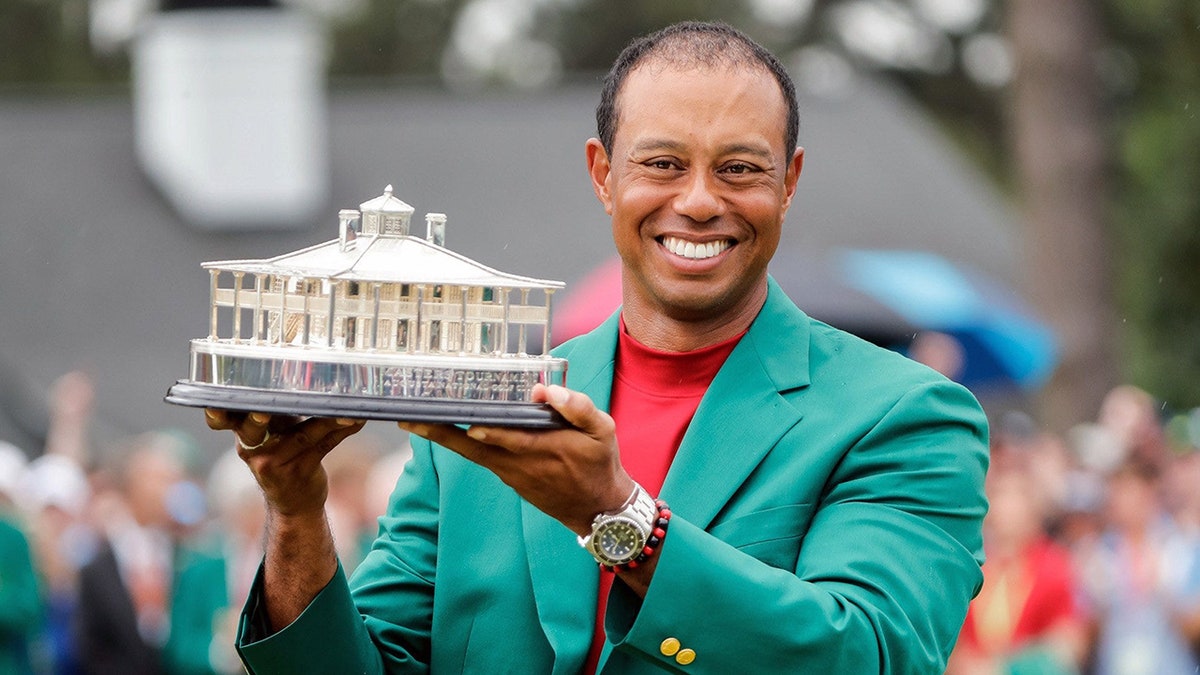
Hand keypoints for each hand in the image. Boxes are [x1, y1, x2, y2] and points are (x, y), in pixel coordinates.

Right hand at [204, 409, 364, 517]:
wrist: (294, 503)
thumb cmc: (285, 458)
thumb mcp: (275, 434)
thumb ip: (280, 412)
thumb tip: (312, 376)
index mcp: (244, 433)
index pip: (226, 418)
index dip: (217, 413)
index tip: (215, 402)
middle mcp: (254, 447)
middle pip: (254, 428)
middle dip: (257, 418)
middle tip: (263, 411)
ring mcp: (275, 462)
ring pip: (302, 434)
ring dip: (328, 419)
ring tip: (346, 408)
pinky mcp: (298, 471)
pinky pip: (322, 445)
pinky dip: (342, 430)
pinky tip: (357, 419)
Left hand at [398, 384, 633, 535]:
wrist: (600, 511)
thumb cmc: (600, 465)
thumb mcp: (602, 431)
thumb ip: (576, 408)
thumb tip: (544, 390)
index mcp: (540, 448)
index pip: (501, 437)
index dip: (477, 428)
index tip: (449, 417)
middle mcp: (517, 465)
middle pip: (470, 448)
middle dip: (438, 433)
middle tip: (408, 419)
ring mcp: (510, 476)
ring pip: (472, 455)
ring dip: (444, 438)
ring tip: (416, 420)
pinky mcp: (510, 480)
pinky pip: (482, 460)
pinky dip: (463, 445)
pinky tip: (449, 431)